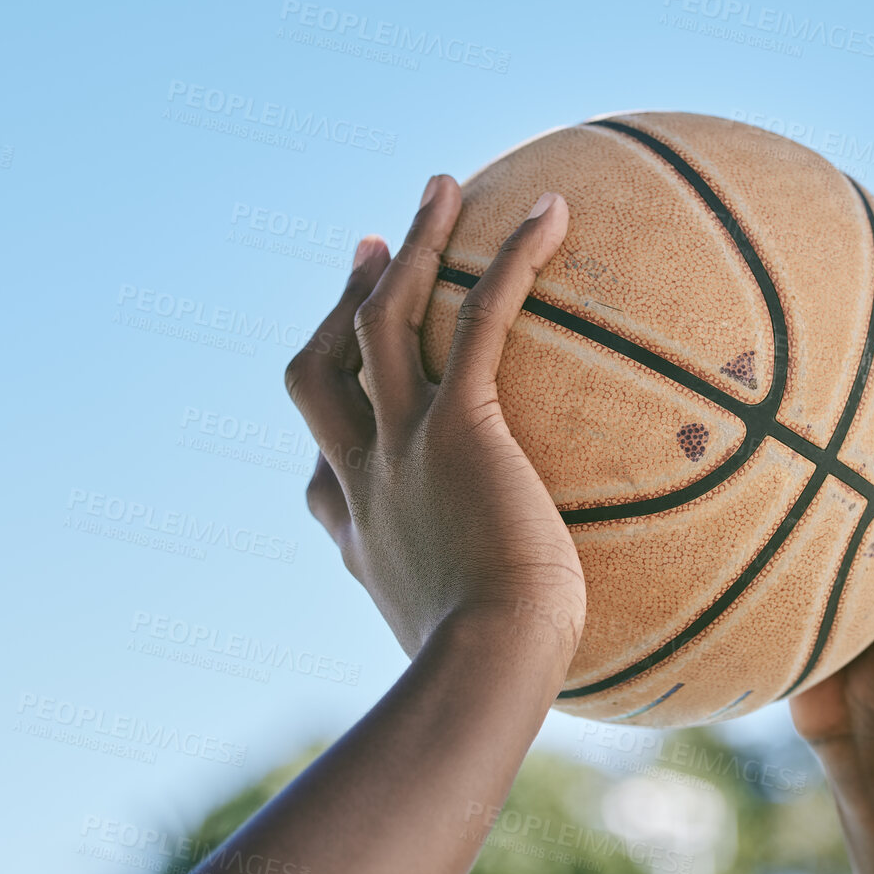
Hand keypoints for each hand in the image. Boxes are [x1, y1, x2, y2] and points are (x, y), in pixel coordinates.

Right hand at [285, 176, 585, 665]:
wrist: (485, 673)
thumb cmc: (496, 684)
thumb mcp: (475, 665)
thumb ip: (490, 649)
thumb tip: (546, 675)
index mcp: (358, 538)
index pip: (322, 473)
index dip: (331, 423)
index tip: (352, 395)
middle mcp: (362, 480)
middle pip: (321, 371)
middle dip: (339, 306)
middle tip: (368, 254)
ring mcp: (400, 447)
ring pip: (379, 320)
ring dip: (408, 248)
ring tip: (439, 189)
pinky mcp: (457, 425)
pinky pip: (476, 319)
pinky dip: (508, 259)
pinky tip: (551, 212)